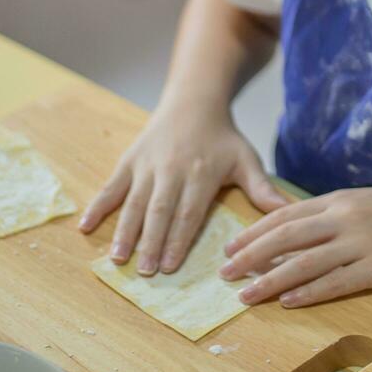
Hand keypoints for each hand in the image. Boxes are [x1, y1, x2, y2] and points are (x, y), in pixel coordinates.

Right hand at [78, 108, 287, 273]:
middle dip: (151, 242)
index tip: (171, 265)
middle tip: (144, 271)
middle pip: (159, 211)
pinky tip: (84, 227)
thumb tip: (287, 212)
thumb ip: (262, 188)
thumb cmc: (222, 137)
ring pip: (134, 202)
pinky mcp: (129, 160)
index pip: (188, 211)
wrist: (193, 100)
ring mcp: (147, 165)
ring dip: (124, 231)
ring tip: (117, 258)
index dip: (179, 238)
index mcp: (201, 173)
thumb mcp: (246, 158)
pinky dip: (97, 206)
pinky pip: (111, 186)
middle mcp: (171, 169)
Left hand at [218, 188, 371, 307]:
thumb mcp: (363, 202)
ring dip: (270, 281)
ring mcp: (362, 244)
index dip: (254, 232)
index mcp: (339, 199)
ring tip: (246, 295)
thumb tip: (290, 227)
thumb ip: (329, 212)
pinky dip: (308, 293)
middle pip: (286, 237)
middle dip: (250, 255)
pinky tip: (288, 302)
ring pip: (305, 264)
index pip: (285, 215)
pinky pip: (336, 283)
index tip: (230, 246)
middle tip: (224, 273)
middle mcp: (346, 218)